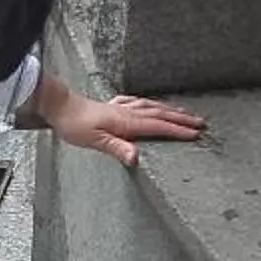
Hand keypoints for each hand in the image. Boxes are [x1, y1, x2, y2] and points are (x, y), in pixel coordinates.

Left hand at [42, 76, 207, 166]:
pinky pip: (137, 102)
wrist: (59, 105)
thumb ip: (117, 148)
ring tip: (184, 113)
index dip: (178, 131)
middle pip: (160, 114)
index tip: (196, 134)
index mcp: (126, 122)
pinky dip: (149, 103)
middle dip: (181, 119)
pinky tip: (149, 104)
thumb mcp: (94, 141)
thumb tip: (137, 158)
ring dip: (169, 110)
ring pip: (151, 106)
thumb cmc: (74, 125)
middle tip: (201, 123)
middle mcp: (127, 112)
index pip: (157, 126)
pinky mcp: (112, 106)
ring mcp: (120, 107)